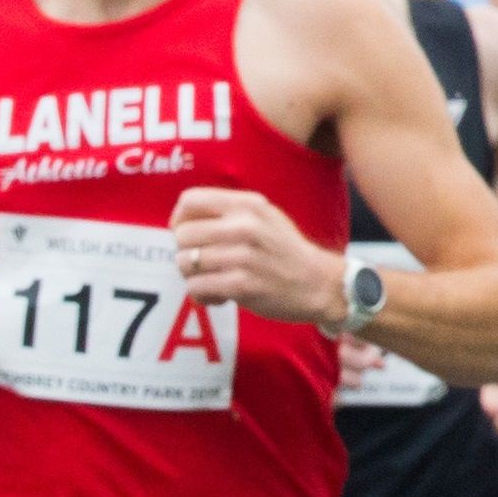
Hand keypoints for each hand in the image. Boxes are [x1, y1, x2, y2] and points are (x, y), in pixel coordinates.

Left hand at [165, 188, 340, 329]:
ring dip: (192, 277)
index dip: (179, 220)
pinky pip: (196, 288)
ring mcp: (243, 256)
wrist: (318, 283)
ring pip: (184, 263)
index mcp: (247, 205)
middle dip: (184, 252)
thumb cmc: (283, 250)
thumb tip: (181, 221)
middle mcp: (244, 226)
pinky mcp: (241, 285)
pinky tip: (220, 296)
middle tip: (203, 263)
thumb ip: (228, 212)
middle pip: (181, 234)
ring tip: (212, 279)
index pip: (189, 200)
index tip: (188, 236)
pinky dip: (202, 296)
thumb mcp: (263, 217)